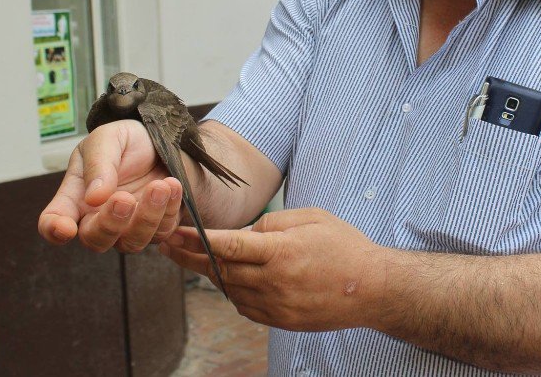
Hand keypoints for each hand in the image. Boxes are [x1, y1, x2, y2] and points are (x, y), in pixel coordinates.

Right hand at [38, 120, 184, 252]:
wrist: (164, 139)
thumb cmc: (127, 141)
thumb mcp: (108, 139)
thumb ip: (99, 164)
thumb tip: (94, 197)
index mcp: (75, 197)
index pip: (53, 221)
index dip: (53, 230)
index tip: (65, 228)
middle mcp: (98, 218)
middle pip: (95, 240)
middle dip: (110, 224)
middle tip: (124, 198)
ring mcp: (128, 227)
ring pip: (132, 242)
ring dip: (147, 217)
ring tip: (160, 185)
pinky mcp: (157, 227)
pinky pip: (162, 232)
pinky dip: (169, 210)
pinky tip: (173, 185)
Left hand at [164, 207, 383, 330]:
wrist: (373, 288)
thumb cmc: (344, 246)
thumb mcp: (311, 218)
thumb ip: (273, 222)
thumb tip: (243, 231)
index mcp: (281, 252)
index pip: (230, 244)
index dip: (199, 238)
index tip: (176, 232)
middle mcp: (274, 281)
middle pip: (221, 269)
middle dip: (191, 256)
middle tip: (168, 244)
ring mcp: (276, 305)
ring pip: (230, 289)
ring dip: (210, 273)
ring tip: (192, 258)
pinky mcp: (280, 321)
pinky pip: (245, 306)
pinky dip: (233, 291)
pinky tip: (228, 278)